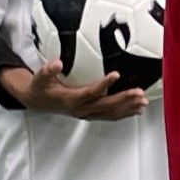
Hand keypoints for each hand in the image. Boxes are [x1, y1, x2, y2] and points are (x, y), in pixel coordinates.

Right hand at [13, 63, 148, 122]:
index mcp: (70, 99)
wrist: (36, 101)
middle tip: (140, 93)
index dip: (103, 84)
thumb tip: (57, 63)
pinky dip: (123, 114)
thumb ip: (47, 70)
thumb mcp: (39, 77)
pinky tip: (136, 110)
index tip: (116, 74)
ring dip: (127, 108)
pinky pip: (109, 116)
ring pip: (110, 114)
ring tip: (143, 103)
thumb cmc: (40, 87)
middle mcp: (80, 109)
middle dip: (124, 100)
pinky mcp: (89, 115)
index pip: (90, 92)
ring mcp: (86, 114)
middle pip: (106, 106)